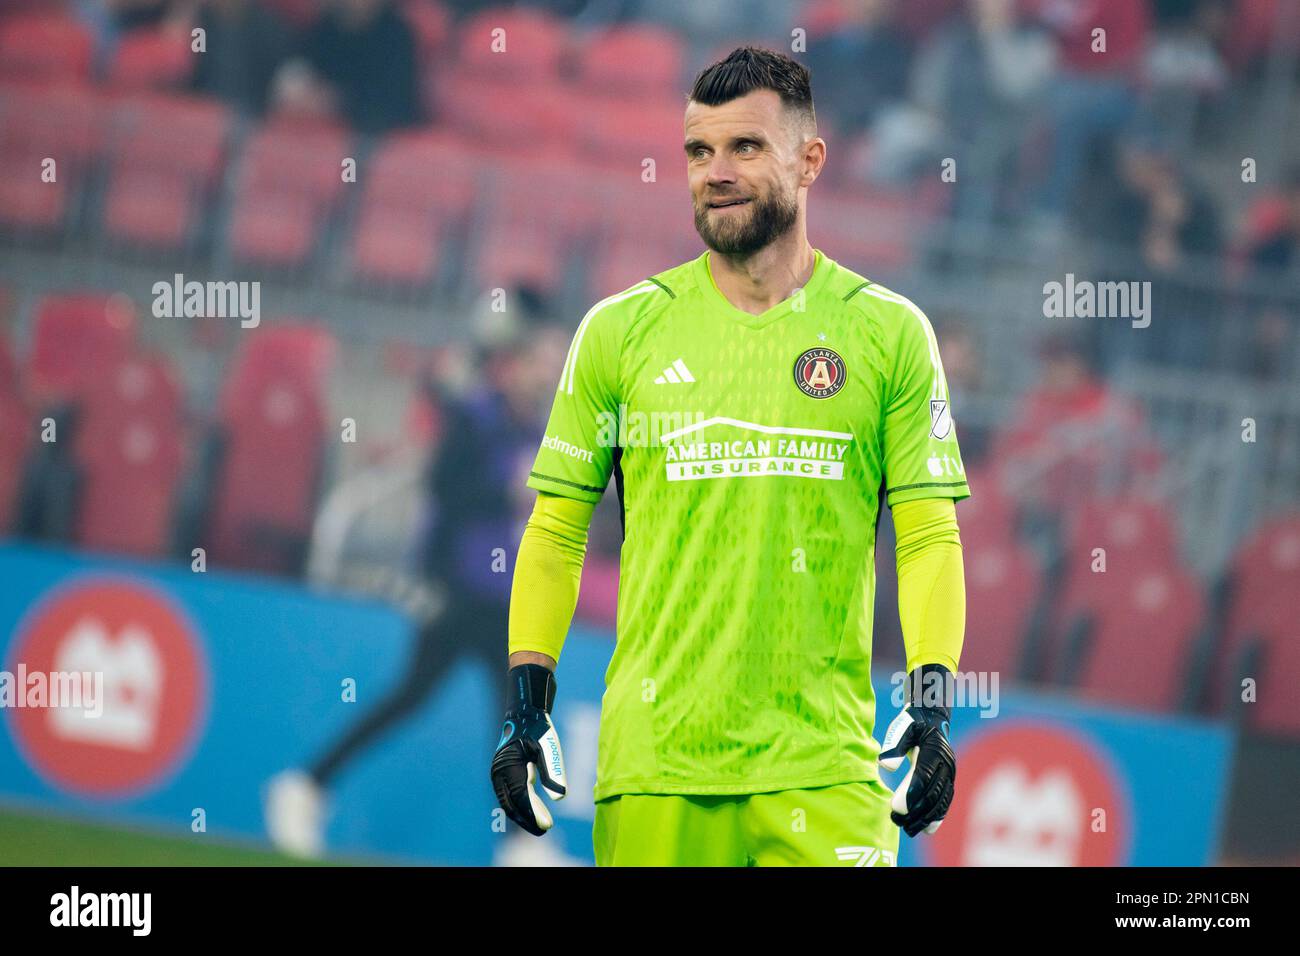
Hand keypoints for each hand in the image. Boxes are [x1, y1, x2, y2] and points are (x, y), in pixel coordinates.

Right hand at [490, 664, 566, 835]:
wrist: (524, 713)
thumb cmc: (538, 728)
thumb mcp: (549, 747)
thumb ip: (553, 771)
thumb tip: (560, 798)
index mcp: (508, 766)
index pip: (520, 797)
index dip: (532, 814)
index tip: (546, 826)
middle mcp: (499, 772)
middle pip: (511, 805)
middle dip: (527, 820)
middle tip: (545, 830)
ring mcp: (498, 773)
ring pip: (509, 802)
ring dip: (524, 815)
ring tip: (541, 825)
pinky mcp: (503, 773)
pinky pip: (510, 795)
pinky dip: (521, 805)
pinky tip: (534, 811)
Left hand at [878, 664, 956, 836]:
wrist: (932, 716)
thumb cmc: (913, 721)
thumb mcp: (902, 726)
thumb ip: (894, 744)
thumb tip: (885, 764)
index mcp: (934, 751)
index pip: (922, 778)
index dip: (909, 795)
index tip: (895, 809)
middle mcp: (947, 765)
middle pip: (932, 794)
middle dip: (915, 812)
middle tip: (897, 822)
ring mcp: (950, 773)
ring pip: (941, 801)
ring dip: (926, 818)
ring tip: (908, 829)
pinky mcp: (950, 780)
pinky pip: (946, 801)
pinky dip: (937, 816)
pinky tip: (927, 828)